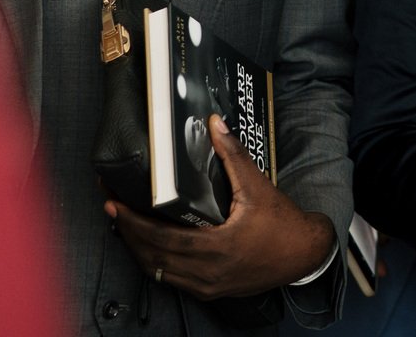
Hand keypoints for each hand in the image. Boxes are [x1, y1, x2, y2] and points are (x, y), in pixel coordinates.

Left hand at [106, 115, 335, 298]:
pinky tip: (150, 246)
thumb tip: (215, 125)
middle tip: (111, 207)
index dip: (132, 221)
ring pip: (158, 271)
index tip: (114, 203)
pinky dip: (155, 262)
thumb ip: (233, 155)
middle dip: (126, 231)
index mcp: (216, 249)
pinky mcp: (211, 290)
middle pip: (151, 256)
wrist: (305, 254)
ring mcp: (207, 286)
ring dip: (138, 249)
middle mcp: (207, 273)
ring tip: (124, 224)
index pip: (159, 238)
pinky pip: (172, 280)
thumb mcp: (258, 187)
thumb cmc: (283, 224)